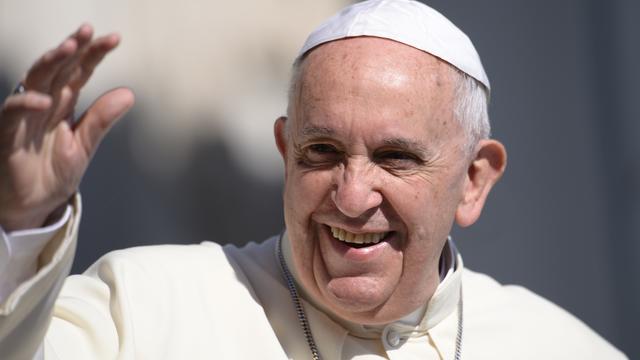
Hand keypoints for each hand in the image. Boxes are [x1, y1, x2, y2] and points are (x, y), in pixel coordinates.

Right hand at [0, 24, 134, 230]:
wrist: (31, 204)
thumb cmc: (52, 173)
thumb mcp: (84, 146)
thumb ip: (101, 120)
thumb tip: (129, 94)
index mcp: (63, 103)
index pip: (80, 72)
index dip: (94, 54)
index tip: (114, 39)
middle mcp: (43, 103)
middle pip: (58, 68)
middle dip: (73, 47)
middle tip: (89, 30)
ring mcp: (24, 116)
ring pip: (34, 80)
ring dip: (51, 62)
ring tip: (69, 47)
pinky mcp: (8, 134)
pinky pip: (13, 113)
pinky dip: (26, 104)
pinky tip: (44, 99)